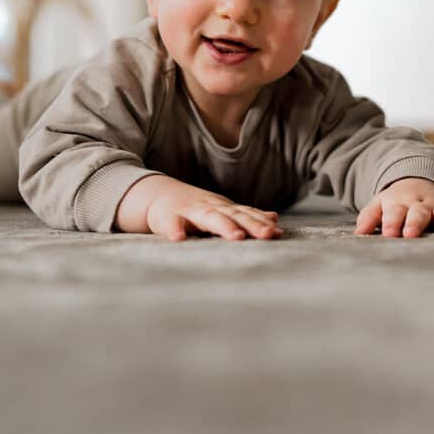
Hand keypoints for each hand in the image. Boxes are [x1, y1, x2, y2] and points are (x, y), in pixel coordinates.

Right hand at [122, 175, 281, 240]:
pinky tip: (179, 239)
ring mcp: (189, 211)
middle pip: (233, 216)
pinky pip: (171, 224)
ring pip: (208, 218)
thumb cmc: (194, 208)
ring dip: (223, 226)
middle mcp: (209, 207)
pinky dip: (175, 230)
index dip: (261, 223)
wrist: (156, 195)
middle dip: (251, 225)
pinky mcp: (167, 218)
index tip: (277, 233)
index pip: (246, 214)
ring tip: (237, 237)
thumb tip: (274, 218)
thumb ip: (245, 215)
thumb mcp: (221, 210)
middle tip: (268, 235)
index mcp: (223, 208)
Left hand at [354, 178, 433, 237]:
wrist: (416, 180)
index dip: (392, 222)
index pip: (394, 213)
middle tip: (412, 234)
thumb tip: (359, 232)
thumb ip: (370, 217)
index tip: (390, 234)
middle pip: (419, 212)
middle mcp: (420, 204)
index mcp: (399, 203)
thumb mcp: (379, 204)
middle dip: (416, 223)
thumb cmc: (395, 202)